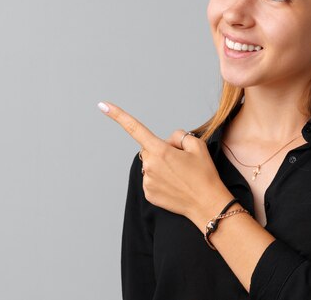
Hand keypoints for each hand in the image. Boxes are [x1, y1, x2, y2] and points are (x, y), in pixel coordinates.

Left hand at [98, 101, 233, 225]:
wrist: (207, 204)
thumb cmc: (204, 174)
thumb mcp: (197, 145)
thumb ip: (178, 136)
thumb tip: (167, 141)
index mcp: (160, 150)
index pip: (135, 128)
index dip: (118, 115)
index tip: (103, 105)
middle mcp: (150, 165)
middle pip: (149, 149)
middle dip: (161, 150)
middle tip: (181, 161)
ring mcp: (147, 181)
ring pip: (150, 165)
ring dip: (161, 166)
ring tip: (180, 175)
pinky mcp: (148, 194)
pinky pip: (151, 179)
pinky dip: (161, 179)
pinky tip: (174, 185)